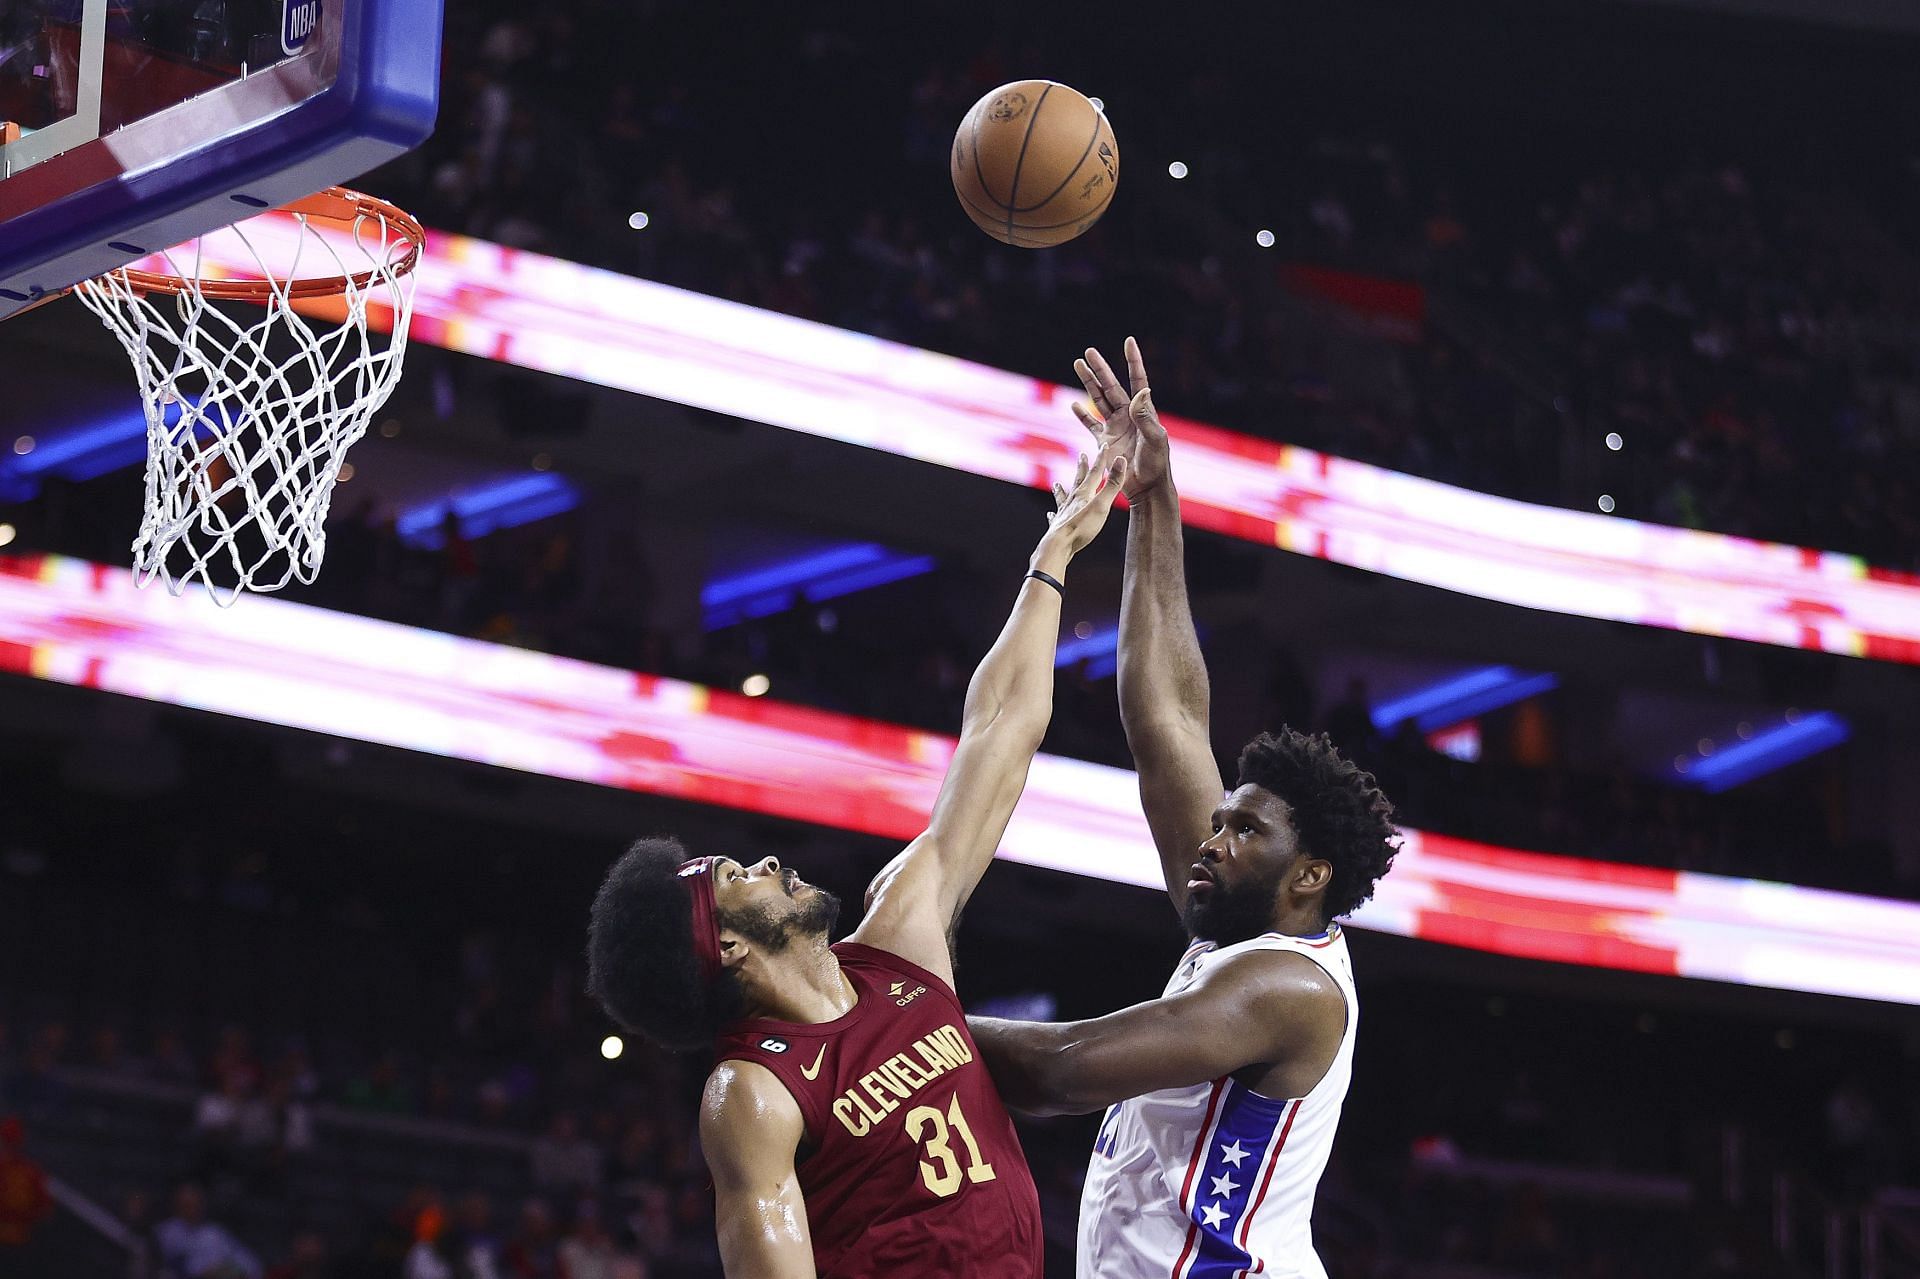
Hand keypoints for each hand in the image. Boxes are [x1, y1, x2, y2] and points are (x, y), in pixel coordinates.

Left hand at [1039, 449, 1128, 561]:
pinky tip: (1050, 513)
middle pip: (1078, 481)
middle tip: (1081, 456)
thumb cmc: (1081, 527)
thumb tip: (1121, 460)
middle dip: (1081, 468)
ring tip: (1057, 483)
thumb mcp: (1102, 505)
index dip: (1101, 458)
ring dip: (1062, 489)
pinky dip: (1054, 513)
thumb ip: (1112, 484)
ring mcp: (1064, 513)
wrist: (1059, 546)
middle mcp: (1072, 501)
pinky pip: (1056, 517)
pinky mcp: (1059, 527)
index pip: (1095, 472)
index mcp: (1084, 494)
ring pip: (1063, 497)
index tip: (1104, 445)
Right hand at [1071, 336, 1169, 500]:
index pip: (1137, 380)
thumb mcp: (1155, 439)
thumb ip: (1146, 416)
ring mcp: (1115, 428)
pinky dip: (1082, 415)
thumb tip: (1142, 390)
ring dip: (1088, 383)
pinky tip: (1074, 404)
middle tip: (1088, 352)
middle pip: (1110, 386)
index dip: (1133, 361)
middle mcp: (1127, 415)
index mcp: (1142, 410)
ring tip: (1077, 365)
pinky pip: (1091, 425)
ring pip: (1098, 400)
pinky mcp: (1105, 443)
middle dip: (1099, 369)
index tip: (1129, 341)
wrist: (1146, 488)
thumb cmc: (1156, 464)